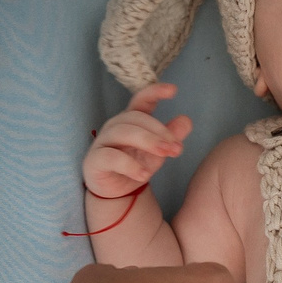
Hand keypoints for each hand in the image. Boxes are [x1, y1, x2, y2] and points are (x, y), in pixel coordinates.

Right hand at [83, 83, 194, 198]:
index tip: (173, 90)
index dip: (155, 92)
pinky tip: (144, 175)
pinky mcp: (95, 160)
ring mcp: (103, 141)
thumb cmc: (137, 164)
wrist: (117, 192)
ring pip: (123, 133)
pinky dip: (129, 165)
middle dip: (159, 131)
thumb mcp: (158, 151)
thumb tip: (186, 120)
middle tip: (177, 148)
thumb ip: (171, 136)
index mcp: (131, 120)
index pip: (141, 100)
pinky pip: (111, 157)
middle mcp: (115, 126)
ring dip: (148, 142)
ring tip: (165, 155)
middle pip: (136, 117)